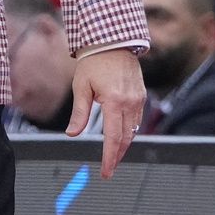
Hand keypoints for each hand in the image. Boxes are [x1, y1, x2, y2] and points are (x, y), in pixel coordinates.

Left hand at [65, 48, 144, 178]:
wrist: (112, 43)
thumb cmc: (94, 62)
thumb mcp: (81, 87)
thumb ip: (79, 113)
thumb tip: (72, 133)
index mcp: (113, 101)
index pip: (113, 138)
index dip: (110, 158)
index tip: (106, 172)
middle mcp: (130, 103)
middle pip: (125, 138)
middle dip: (117, 156)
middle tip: (109, 168)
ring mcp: (138, 100)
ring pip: (133, 131)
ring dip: (124, 145)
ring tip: (113, 156)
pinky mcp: (141, 96)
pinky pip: (137, 120)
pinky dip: (129, 131)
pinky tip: (121, 136)